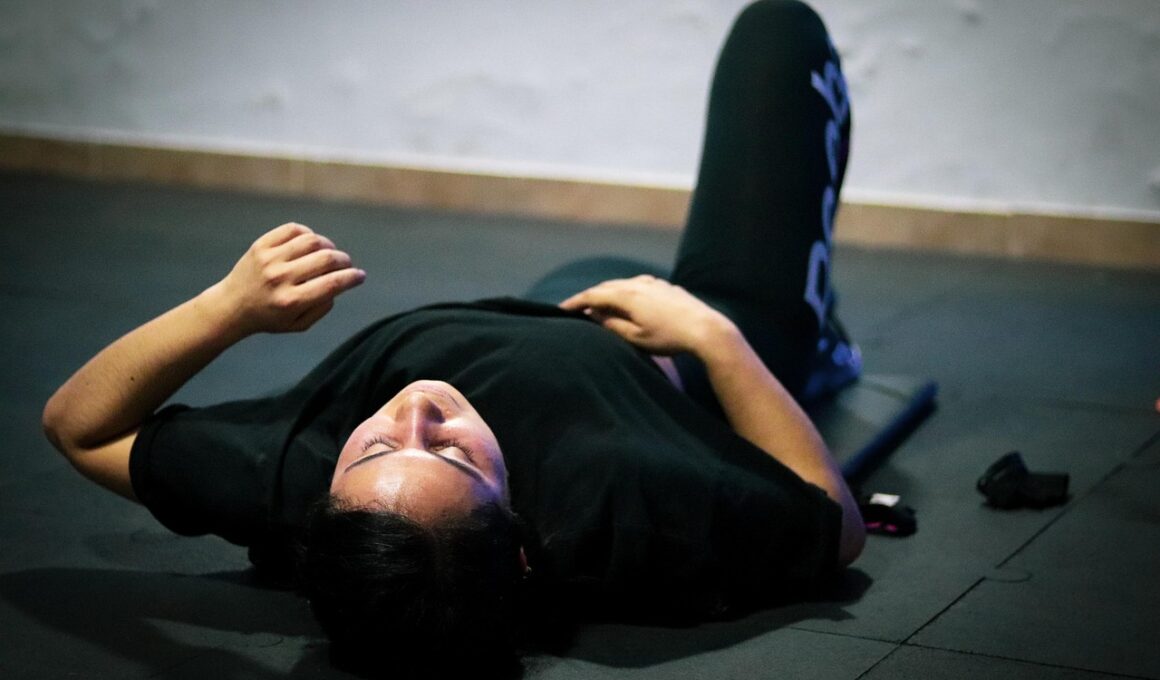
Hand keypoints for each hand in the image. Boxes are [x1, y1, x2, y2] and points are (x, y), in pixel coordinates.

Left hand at [209, 223, 365, 334]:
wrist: (231, 306)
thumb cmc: (269, 317)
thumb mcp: (298, 325)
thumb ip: (322, 308)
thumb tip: (338, 285)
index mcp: (291, 301)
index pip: (332, 284)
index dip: (352, 278)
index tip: (360, 276)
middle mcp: (280, 278)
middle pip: (325, 258)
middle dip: (344, 260)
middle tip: (347, 264)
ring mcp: (269, 259)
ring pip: (312, 240)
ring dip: (328, 245)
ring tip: (329, 253)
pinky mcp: (261, 245)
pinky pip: (293, 229)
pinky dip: (308, 234)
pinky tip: (310, 243)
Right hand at [559, 275, 734, 355]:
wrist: (706, 330)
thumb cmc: (669, 338)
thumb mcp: (636, 338)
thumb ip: (612, 325)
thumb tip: (596, 315)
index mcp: (627, 295)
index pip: (593, 295)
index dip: (576, 302)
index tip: (561, 309)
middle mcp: (638, 283)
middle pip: (607, 286)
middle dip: (590, 296)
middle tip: (577, 308)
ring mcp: (654, 283)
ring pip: (623, 284)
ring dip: (608, 293)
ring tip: (600, 305)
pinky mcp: (666, 287)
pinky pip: (638, 285)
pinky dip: (625, 292)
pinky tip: (627, 300)